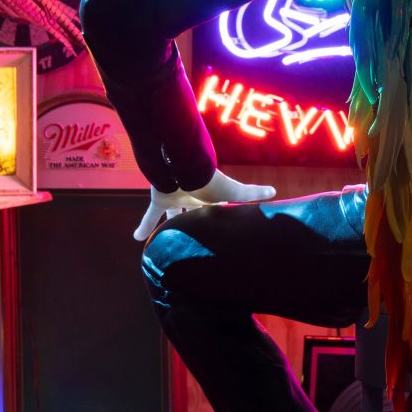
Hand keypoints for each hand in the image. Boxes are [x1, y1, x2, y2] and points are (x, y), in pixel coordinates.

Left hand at [131, 172, 277, 243]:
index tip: (220, 226)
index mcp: (210, 197)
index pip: (215, 208)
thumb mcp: (235, 193)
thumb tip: (275, 192)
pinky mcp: (159, 200)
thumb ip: (253, 193)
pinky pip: (150, 215)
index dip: (217, 215)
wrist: (184, 169)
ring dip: (171, 225)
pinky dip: (143, 226)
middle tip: (195, 236)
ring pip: (172, 214)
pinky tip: (136, 238)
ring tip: (168, 241)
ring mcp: (176, 198)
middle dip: (194, 221)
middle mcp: (193, 197)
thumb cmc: (212, 181)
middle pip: (194, 212)